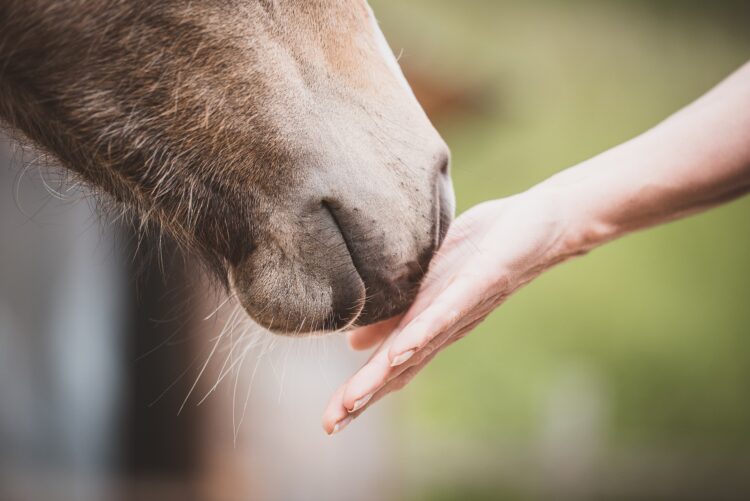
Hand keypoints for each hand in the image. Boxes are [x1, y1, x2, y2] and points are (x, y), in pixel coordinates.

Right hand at [322, 189, 581, 433]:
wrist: (537, 228)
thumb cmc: (480, 254)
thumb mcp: (425, 285)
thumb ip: (394, 315)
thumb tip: (356, 345)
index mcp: (426, 325)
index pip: (388, 367)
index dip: (360, 394)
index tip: (328, 421)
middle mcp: (442, 327)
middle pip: (397, 369)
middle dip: (364, 395)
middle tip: (331, 423)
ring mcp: (460, 309)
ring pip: (416, 349)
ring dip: (384, 374)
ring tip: (354, 398)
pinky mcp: (477, 284)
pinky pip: (448, 312)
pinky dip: (423, 333)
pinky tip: (401, 350)